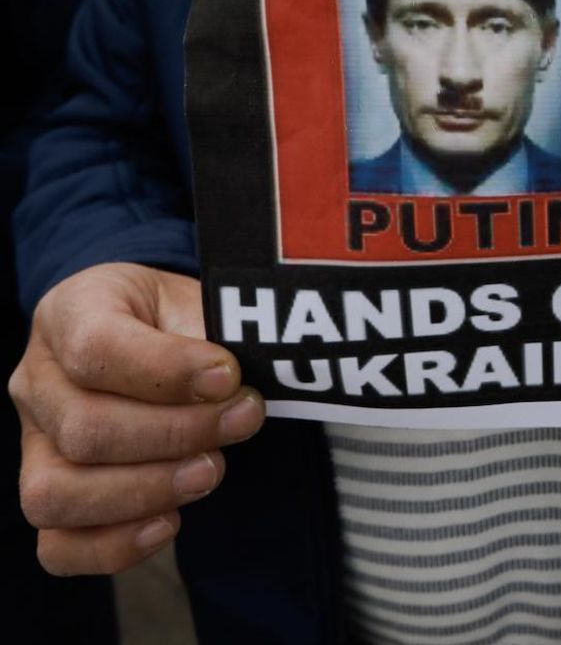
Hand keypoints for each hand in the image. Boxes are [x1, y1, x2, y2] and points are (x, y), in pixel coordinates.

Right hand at [9, 263, 264, 574]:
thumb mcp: (190, 300)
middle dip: (175, 435)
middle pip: (83, 428)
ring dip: (146, 491)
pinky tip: (170, 522)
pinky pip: (58, 546)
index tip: (228, 377)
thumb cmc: (171, 320)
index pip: (95, 347)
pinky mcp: (47, 496)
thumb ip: (209, 336)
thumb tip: (229, 389)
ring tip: (210, 469)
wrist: (150, 336)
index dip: (167, 370)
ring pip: (57, 493)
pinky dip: (114, 545)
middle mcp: (37, 379)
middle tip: (241, 421)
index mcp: (69, 312)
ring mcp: (33, 444)